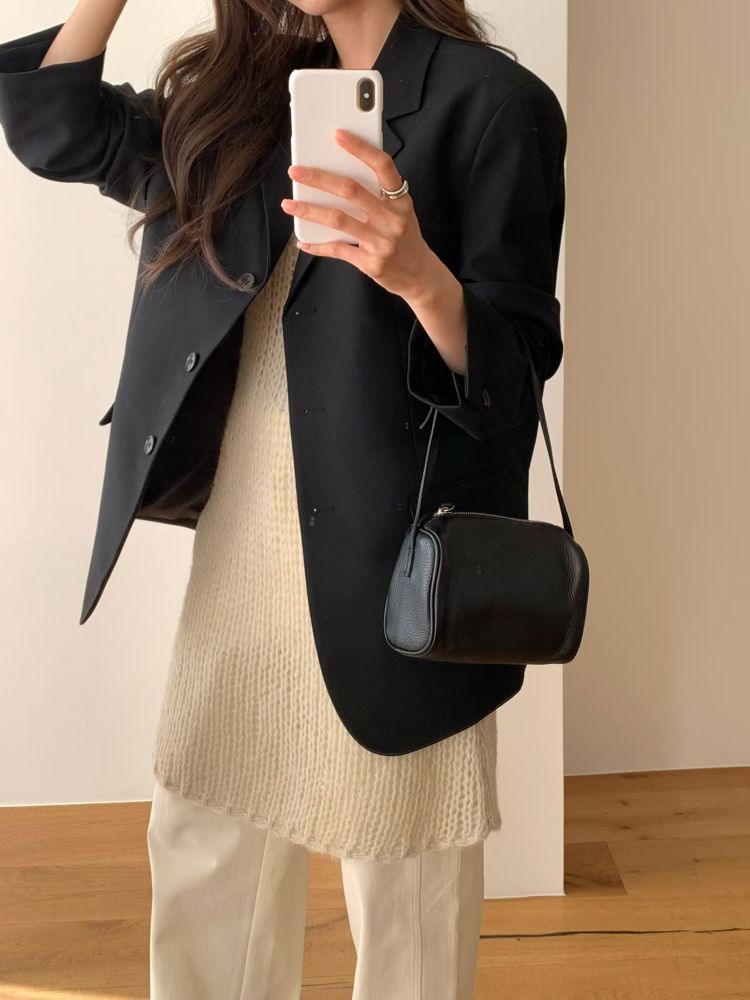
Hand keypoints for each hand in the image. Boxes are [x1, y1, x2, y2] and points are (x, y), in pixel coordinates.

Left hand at [281, 129, 439, 302]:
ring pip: (338, 219)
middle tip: (296, 172)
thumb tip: (337, 178)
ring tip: (289, 204)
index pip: (382, 166)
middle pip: (351, 190)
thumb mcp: (401, 213)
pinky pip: (338, 250)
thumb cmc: (405, 239)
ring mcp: (382, 242)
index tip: (338, 135)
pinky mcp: (372, 263)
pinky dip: (317, 245)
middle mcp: (392, 219)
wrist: (420, 276)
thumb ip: (378, 197)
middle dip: (319, 178)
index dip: (360, 148)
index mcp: (401, 201)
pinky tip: (303, 241)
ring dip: (309, 210)